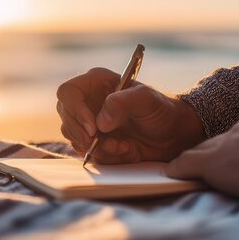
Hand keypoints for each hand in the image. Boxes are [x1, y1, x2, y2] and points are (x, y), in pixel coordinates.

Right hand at [56, 67, 205, 163]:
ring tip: (124, 146)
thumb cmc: (161, 110)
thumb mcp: (147, 100)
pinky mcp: (94, 142)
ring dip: (97, 147)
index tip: (93, 127)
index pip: (68, 92)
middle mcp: (88, 102)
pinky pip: (87, 153)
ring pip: (73, 137)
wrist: (173, 135)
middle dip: (82, 133)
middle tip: (100, 142)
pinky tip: (126, 150)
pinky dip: (106, 156)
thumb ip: (123, 102)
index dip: (75, 110)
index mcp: (96, 83)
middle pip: (65, 116)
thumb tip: (100, 121)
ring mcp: (89, 123)